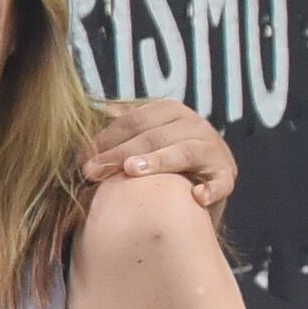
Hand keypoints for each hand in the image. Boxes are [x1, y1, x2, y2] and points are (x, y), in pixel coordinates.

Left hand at [80, 97, 237, 213]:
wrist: (191, 197)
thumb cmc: (155, 168)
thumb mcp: (137, 144)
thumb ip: (117, 133)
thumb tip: (91, 115)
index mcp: (170, 111)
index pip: (135, 120)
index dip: (106, 137)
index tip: (81, 157)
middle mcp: (195, 125)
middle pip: (154, 135)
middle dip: (119, 153)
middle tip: (91, 171)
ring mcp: (214, 150)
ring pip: (184, 151)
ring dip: (158, 161)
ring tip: (132, 171)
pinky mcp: (226, 176)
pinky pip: (221, 182)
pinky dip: (211, 189)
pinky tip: (196, 197)